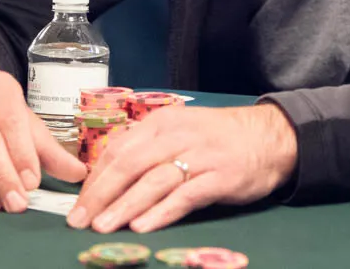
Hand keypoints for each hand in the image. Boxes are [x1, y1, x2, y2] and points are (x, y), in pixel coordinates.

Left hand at [66, 103, 297, 232]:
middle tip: (79, 219)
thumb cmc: (219, 138)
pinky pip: (185, 195)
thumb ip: (148, 147)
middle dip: (100, 194)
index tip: (79, 201)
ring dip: (124, 205)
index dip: (95, 177)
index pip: (119, 148)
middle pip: (129, 164)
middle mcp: (177, 135)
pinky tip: (143, 225)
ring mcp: (199, 155)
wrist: (269, 136)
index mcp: (162, 122)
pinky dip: (162, 211)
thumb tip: (108, 172)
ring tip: (103, 226)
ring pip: (153, 181)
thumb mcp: (180, 131)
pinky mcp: (220, 177)